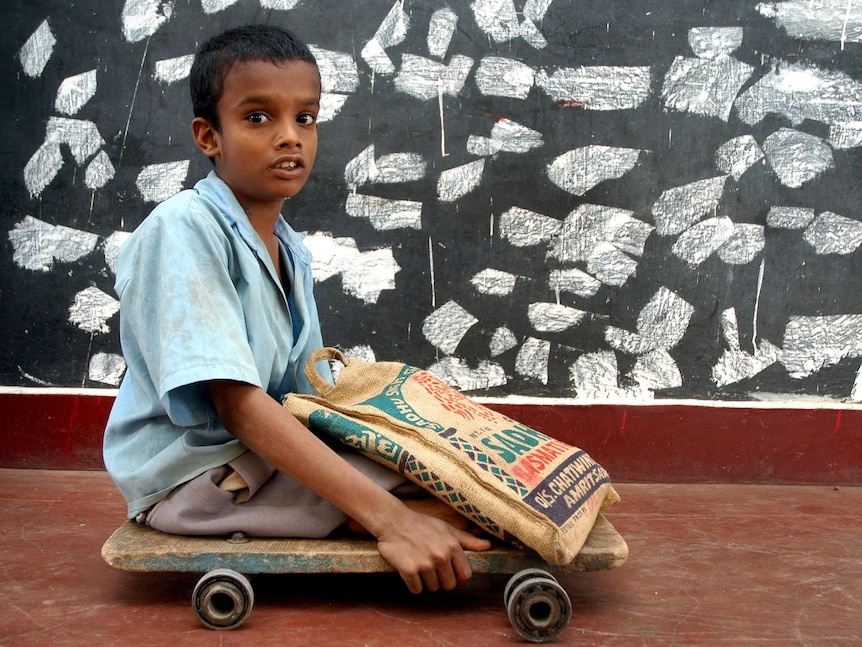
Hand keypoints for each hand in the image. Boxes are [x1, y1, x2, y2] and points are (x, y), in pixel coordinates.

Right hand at [375, 506, 491, 593]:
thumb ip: (468, 540)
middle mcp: (441, 556)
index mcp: (453, 546)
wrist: (393, 521)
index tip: (447, 570)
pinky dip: (412, 583)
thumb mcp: (447, 529)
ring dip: (426, 580)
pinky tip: (409, 568)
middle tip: (430, 566)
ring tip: (419, 563)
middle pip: (449, 585)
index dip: (457, 575)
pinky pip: (416, 589)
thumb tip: (488, 545)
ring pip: (432, 588)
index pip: (465, 576)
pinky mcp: (409, 570)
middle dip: (441, 579)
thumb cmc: (422, 525)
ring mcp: (425, 564)